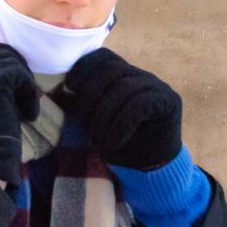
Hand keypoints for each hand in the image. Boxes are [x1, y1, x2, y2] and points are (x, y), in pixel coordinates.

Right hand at [0, 40, 39, 186]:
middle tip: (26, 90)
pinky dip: (30, 94)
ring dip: (26, 84)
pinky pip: (21, 74)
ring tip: (26, 110)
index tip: (18, 77)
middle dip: (18, 66)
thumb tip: (14, 60)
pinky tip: (29, 115)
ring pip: (13, 61)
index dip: (3, 55)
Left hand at [61, 48, 181, 170]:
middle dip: (91, 96)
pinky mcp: (169, 101)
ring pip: (124, 89)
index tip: (69, 87)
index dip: (84, 68)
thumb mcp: (93, 121)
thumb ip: (81, 104)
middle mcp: (142, 75)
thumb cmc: (118, 143)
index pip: (103, 57)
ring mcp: (158, 86)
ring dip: (105, 116)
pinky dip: (121, 125)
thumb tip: (56, 93)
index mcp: (123, 74)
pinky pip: (139, 105)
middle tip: (85, 123)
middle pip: (111, 71)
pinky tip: (114, 142)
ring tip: (99, 139)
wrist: (149, 170)